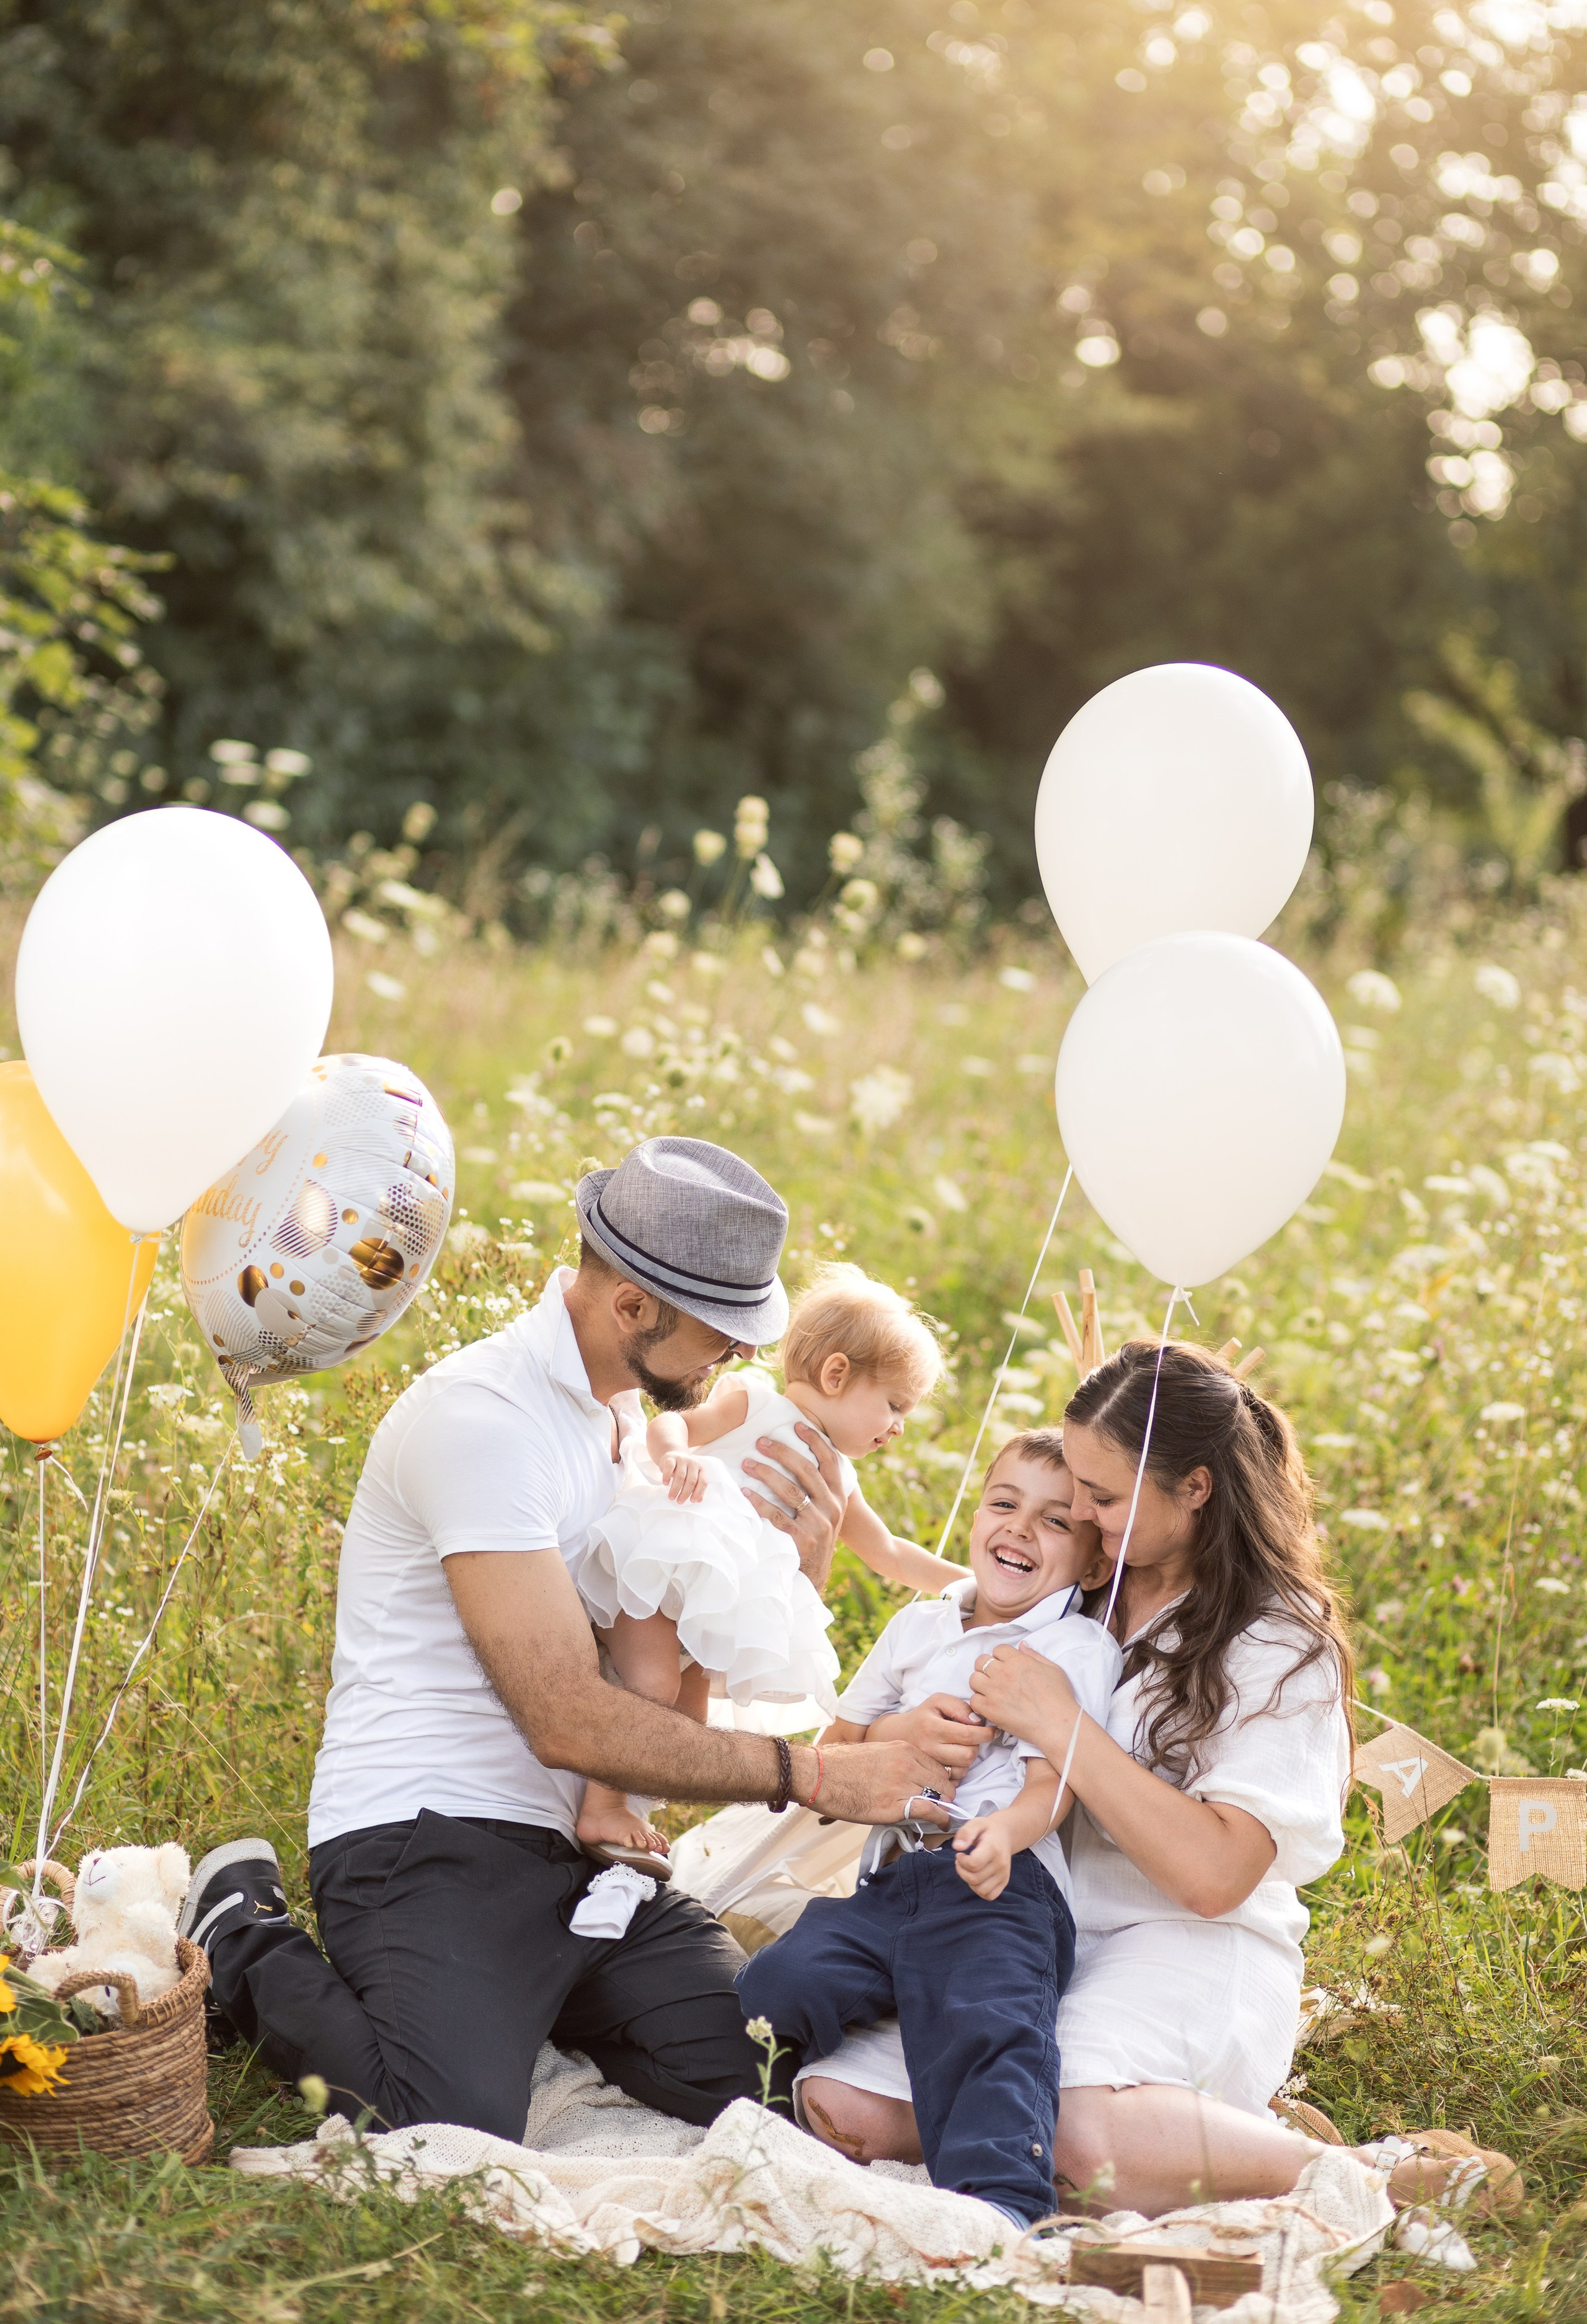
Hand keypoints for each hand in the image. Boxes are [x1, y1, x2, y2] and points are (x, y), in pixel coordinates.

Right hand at [659, 1449, 708, 1503]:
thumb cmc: (685, 1470)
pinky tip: (665, 1484)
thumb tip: (699, 1500)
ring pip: (680, 1476)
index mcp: (701, 1469)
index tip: (692, 1501)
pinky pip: (669, 1467)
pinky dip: (667, 1476)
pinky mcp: (671, 1458)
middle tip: (679, 1501)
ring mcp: (682, 1459)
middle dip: (685, 1493)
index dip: (698, 1492)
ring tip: (671, 1497)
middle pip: (691, 1480)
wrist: (674, 1454)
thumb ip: (697, 1488)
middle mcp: (693, 1463)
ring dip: (675, 1489)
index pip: (703, 1482)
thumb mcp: (693, 1477)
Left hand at [741, 1423, 842, 1588]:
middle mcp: (832, 1507)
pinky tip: (744, 1492)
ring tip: (746, 1463)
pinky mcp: (802, 1540)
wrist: (813, 1575)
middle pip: (807, 1471)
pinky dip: (759, 1502)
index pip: (831, 1461)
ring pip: (791, 1491)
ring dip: (766, 1474)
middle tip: (760, 1442)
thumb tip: (801, 1453)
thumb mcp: (826, 1511)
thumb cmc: (813, 1535)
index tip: (797, 1424)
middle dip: (783, 1452)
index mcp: (840, 1496)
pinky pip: (777, 1516)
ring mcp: (819, 1524)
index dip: (816, 1440)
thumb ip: (819, 1487)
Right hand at [805, 1741, 956, 1826]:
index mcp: (902, 1748)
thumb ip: (896, 1761)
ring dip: (944, 1807)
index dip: (942, 1779)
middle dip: (946, 1794)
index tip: (940, 1789)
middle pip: (943, 1780)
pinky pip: (929, 1810)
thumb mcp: (876, 1753)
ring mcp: (901, 1783)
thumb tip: (909, 1776)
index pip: (937, 1764)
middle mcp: (906, 1763)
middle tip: (943, 1804)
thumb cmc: (841, 1766)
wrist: (819, 1775)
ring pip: (940, 1795)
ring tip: (942, 1815)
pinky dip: (940, 1818)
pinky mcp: (894, 1805)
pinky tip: (942, 1822)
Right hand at [870, 1694, 986, 1776]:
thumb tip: (978, 1721)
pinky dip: (960, 1770)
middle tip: (973, 1738)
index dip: (986, 1733)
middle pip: (968, 1755)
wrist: (897, 1735)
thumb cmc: (923, 1716)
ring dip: (968, 1758)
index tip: (993, 1730)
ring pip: (963, 1769)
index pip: (968, 1734)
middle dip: (977, 1746)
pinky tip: (955, 1758)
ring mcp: (928, 1766)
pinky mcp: (929, 1777)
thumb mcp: (938, 1701)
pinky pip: (955, 1779)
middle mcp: (929, 1748)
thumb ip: (959, 1707)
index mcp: (932, 1727)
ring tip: (961, 1747)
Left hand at [952, 1816, 1012, 1899]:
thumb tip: (957, 1847)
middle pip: (974, 1879)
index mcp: (993, 1848)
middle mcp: (1001, 1864)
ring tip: (968, 1869)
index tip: (959, 1854)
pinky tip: (976, 1878)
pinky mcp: (1004, 1882)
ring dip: (969, 1882)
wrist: (1005, 1834)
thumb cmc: (987, 1830)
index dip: (961, 1862)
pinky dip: (979, 1890)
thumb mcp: (975, 1823)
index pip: (973, 1864)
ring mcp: (1004, 1875)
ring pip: (981, 1890)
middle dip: (961, 1871)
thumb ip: (965, 1833)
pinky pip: (990, 1896)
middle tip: (961, 1861)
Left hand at [969, 1643, 1079, 1759]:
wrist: (1057, 1724)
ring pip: (974, 1679)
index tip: (1005, 1666)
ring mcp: (995, 1691)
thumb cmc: (1059, 1698)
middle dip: (987, 1667)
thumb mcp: (1053, 1669)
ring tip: (991, 1691)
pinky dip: (980, 1702)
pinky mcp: (990, 1709)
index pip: (998, 1650)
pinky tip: (991, 1705)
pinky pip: (974, 1700)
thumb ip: (1034, 1655)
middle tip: (995, 1678)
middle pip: (981, 1661)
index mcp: (1018, 1661)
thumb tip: (1022, 1646)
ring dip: (981, 1683)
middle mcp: (1003, 1673)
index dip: (1001, 1657)